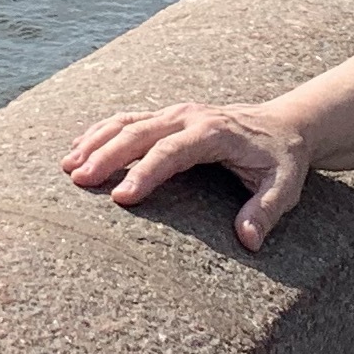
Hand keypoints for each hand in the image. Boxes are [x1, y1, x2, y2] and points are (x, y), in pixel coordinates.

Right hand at [60, 100, 312, 251]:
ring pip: (127, 122)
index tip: (121, 199)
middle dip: (107, 154)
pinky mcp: (167, 117)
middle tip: (78, 180)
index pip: (171, 151)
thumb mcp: (284, 187)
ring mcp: (175, 114)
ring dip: (96, 140)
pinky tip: (78, 147)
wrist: (285, 124)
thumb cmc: (281, 160)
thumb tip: (247, 240)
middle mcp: (188, 117)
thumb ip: (266, 211)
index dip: (145, 174)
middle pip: (139, 132)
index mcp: (213, 133)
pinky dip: (101, 130)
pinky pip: (128, 119)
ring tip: (68, 166)